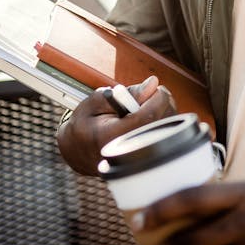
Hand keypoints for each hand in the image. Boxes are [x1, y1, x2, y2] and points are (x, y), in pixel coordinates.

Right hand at [56, 75, 175, 174]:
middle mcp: (127, 153)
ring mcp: (138, 160)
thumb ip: (125, 93)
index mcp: (111, 138)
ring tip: (145, 106)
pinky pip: (165, 137)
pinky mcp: (146, 160)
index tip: (156, 88)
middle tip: (151, 93)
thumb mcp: (96, 101)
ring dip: (163, 112)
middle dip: (162, 103)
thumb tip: (152, 84)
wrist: (77, 151)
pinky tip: (148, 118)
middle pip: (162, 124)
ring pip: (167, 131)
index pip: (147, 117)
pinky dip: (161, 123)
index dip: (157, 99)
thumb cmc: (85, 124)